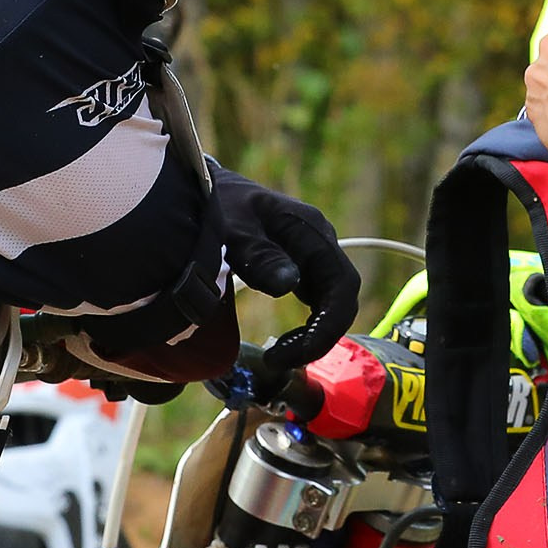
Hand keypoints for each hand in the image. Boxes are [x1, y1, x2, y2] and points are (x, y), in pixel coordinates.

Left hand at [208, 163, 360, 371]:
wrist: (205, 188)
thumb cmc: (217, 203)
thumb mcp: (233, 229)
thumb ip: (259, 255)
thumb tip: (288, 285)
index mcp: (312, 231)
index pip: (342, 286)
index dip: (326, 327)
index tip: (290, 352)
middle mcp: (320, 242)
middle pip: (342, 298)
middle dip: (320, 336)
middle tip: (281, 360)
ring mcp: (313, 253)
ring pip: (332, 301)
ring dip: (315, 333)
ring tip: (280, 355)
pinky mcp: (302, 264)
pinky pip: (318, 299)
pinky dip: (308, 325)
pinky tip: (284, 339)